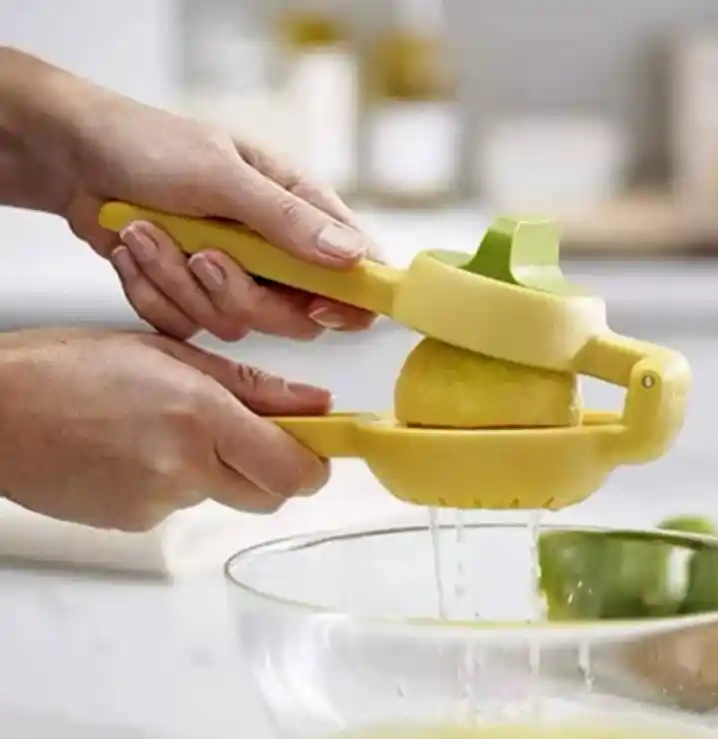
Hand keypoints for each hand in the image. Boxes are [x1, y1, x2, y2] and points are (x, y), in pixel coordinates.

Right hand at [0, 328, 330, 531]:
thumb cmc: (68, 367)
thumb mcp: (169, 354)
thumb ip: (251, 385)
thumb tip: (313, 404)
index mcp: (199, 416)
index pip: (291, 470)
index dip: (315, 465)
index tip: (316, 447)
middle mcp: (183, 469)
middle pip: (269, 495)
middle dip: (273, 469)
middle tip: (248, 431)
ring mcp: (156, 504)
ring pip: (221, 496)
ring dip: (216, 468)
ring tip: (166, 427)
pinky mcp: (132, 524)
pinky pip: (179, 505)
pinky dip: (175, 480)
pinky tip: (137, 449)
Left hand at [1, 49, 377, 340]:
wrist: (74, 160)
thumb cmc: (152, 147)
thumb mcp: (223, 176)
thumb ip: (288, 220)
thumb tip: (355, 256)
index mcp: (300, 212)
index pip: (358, 269)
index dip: (352, 299)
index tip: (319, 306)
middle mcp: (276, 254)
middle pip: (296, 318)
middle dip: (240, 294)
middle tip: (205, 255)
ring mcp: (235, 280)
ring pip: (236, 325)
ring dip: (180, 284)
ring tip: (146, 232)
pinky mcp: (193, 300)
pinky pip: (188, 327)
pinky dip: (152, 293)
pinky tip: (134, 251)